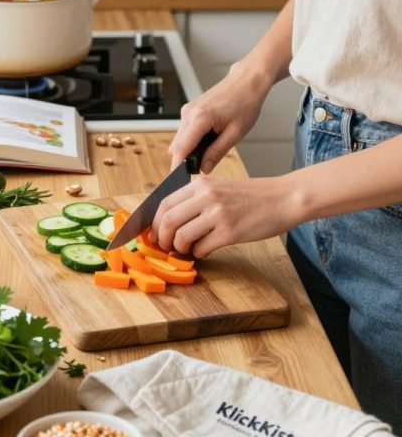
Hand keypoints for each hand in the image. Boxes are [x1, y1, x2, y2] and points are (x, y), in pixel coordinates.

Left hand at [151, 174, 294, 257]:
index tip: (154, 233)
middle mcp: (207, 196)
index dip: (155, 222)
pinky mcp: (230, 232)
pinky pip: (202, 248)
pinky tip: (206, 250)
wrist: (282, 198)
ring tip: (187, 249)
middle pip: (168, 220)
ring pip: (182, 236)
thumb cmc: (251, 196)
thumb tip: (171, 221)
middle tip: (166, 246)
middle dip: (162, 238)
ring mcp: (218, 214)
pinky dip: (199, 253)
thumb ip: (196, 199)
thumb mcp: (219, 187)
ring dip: (180, 248)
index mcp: (201, 183)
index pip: (164, 203)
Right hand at [169, 61, 271, 171]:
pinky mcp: (189, 110)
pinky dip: (192, 140)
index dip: (177, 167)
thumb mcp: (235, 133)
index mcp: (200, 118)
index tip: (177, 181)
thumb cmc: (245, 103)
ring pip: (180, 139)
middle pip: (177, 146)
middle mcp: (189, 113)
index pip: (181, 149)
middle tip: (201, 169)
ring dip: (189, 149)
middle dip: (185, 160)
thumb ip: (216, 152)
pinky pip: (184, 131)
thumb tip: (203, 169)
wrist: (246, 82)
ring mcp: (187, 110)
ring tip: (209, 152)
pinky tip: (208, 141)